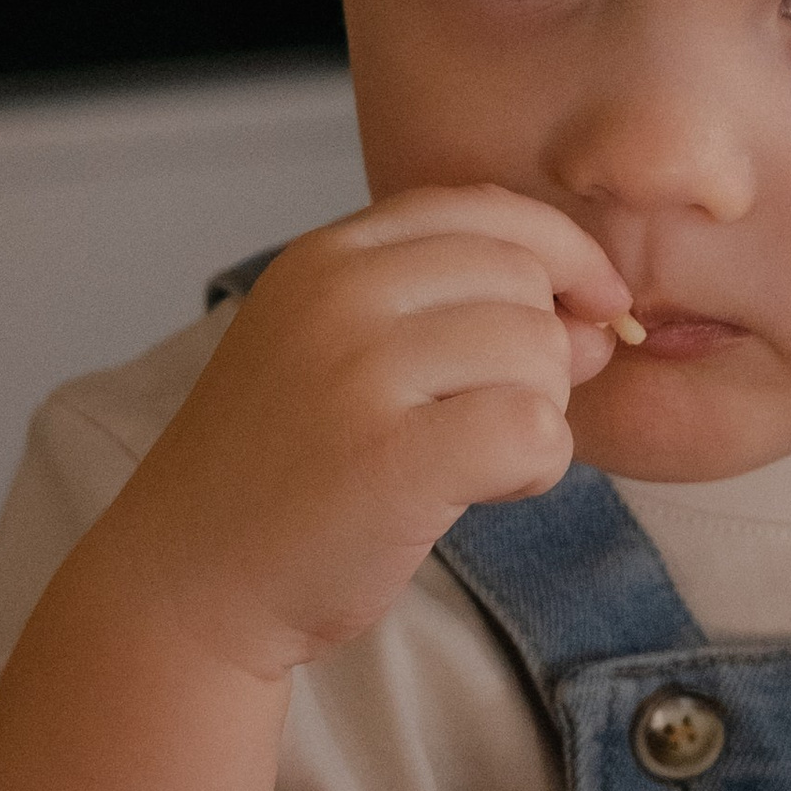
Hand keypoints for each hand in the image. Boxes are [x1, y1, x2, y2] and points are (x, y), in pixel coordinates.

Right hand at [91, 186, 633, 680]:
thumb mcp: (346, 357)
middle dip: (543, 353)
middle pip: (524, 281)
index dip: (562, 253)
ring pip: (539, 352)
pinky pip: (534, 430)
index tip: (592, 306)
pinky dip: (536, 467)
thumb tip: (603, 318)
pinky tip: (485, 490)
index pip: (485, 210)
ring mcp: (359, 373)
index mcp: (326, 258)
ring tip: (474, 460)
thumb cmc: (281, 474)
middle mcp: (339, 297)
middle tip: (489, 419)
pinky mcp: (391, 459)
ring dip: (539, 415)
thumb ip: (464, 318)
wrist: (187, 580)